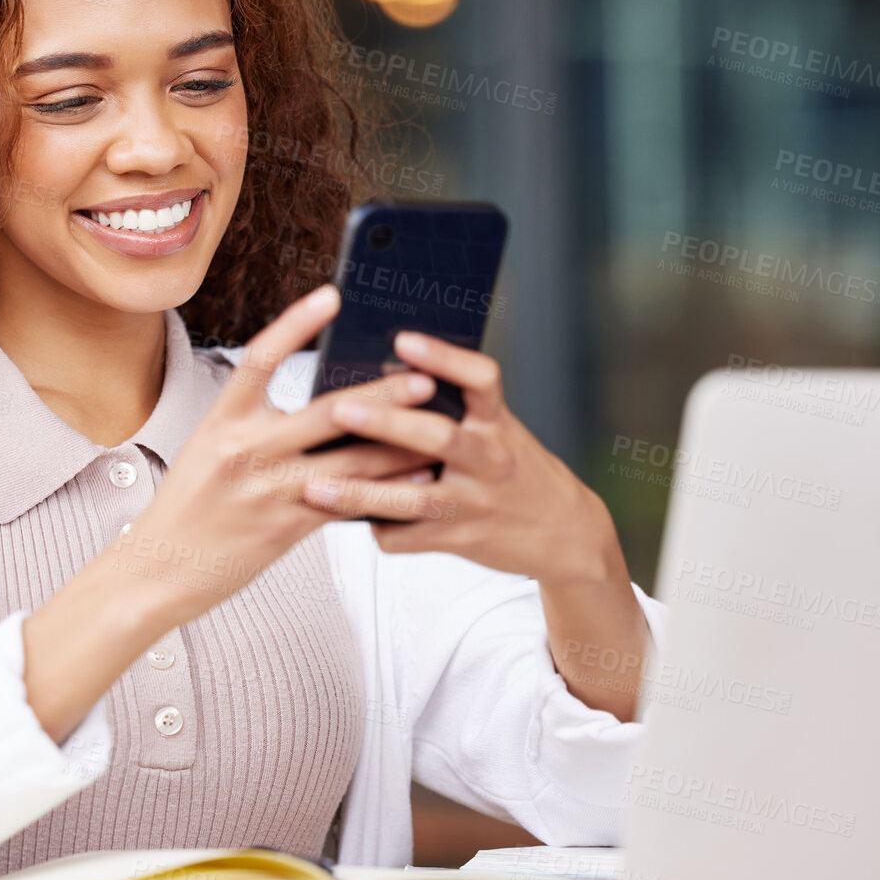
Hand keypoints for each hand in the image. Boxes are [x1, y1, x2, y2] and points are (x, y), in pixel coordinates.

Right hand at [120, 285, 439, 626]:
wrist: (158, 568)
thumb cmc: (189, 506)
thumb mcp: (210, 449)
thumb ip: (258, 427)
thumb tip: (324, 408)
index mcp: (221, 419)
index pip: (260, 358)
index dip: (296, 323)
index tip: (332, 296)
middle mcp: (244, 448)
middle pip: (327, 411)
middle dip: (382, 394)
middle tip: (423, 376)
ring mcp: (267, 488)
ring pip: (350, 461)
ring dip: (399, 443)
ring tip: (438, 426)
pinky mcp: (285, 526)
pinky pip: (348, 502)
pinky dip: (386, 488)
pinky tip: (416, 478)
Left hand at [298, 331, 624, 588]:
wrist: (567, 533)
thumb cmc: (517, 471)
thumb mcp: (500, 430)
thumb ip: (457, 409)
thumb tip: (387, 374)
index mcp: (499, 423)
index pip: (481, 379)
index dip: (444, 357)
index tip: (403, 339)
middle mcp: (490, 459)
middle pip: (438, 438)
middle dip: (386, 425)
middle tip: (341, 410)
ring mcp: (474, 502)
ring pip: (412, 498)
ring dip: (360, 493)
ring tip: (313, 485)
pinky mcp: (461, 540)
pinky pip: (409, 538)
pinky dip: (376, 529)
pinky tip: (350, 519)